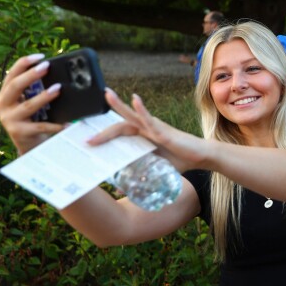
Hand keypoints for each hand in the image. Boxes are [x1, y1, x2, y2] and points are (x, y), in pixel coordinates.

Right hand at [0, 54, 65, 153]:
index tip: (39, 56)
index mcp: (4, 95)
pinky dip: (55, 124)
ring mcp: (9, 120)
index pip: (11, 75)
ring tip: (58, 89)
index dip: (23, 63)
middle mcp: (3, 106)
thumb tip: (56, 76)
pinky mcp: (19, 133)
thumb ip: (34, 91)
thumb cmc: (32, 120)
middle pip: (15, 86)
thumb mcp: (29, 103)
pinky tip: (67, 123)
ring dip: (44, 96)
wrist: (28, 146)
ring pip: (28, 105)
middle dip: (31, 75)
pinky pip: (40, 126)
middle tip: (46, 66)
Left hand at [87, 89, 205, 171]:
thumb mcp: (154, 170)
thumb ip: (138, 176)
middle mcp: (146, 129)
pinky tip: (135, 99)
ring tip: (107, 94)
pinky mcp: (163, 130)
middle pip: (120, 124)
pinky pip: (150, 118)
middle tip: (86, 138)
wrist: (199, 157)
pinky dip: (141, 109)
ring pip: (132, 115)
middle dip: (103, 130)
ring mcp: (154, 128)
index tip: (88, 143)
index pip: (119, 135)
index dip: (103, 137)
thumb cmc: (179, 161)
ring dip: (119, 105)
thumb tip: (120, 191)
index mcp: (142, 138)